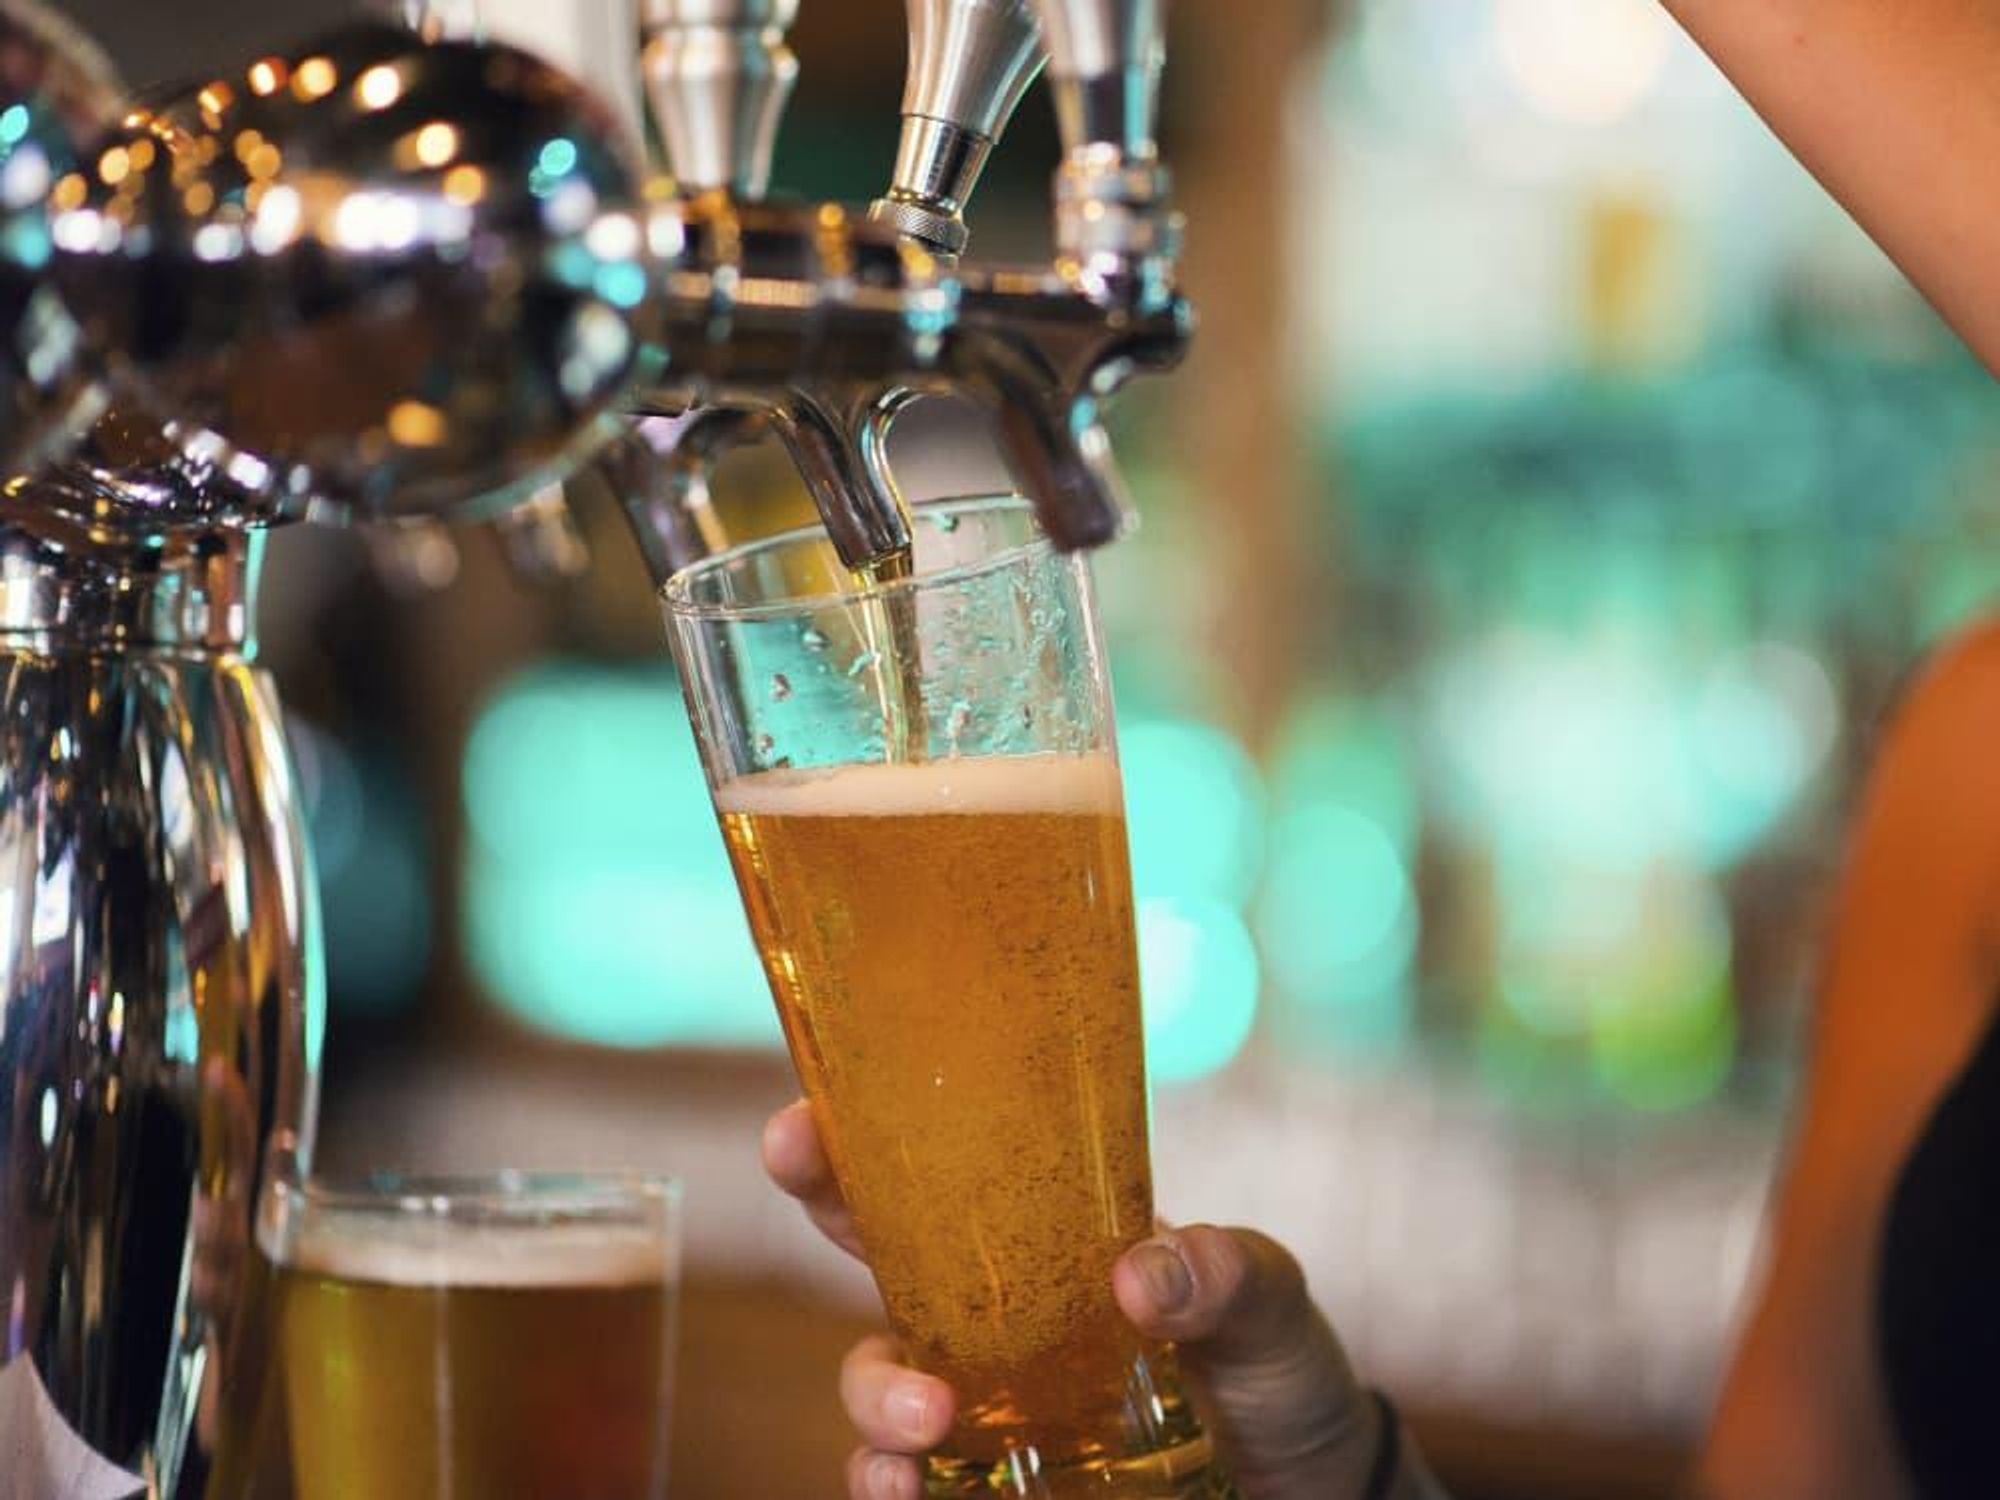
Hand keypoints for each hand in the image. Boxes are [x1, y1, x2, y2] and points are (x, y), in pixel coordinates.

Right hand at [763, 1099, 1427, 1499]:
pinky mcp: (990, 1482)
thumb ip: (1223, 1273)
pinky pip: (907, 1482)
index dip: (863, 1130)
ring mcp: (983, 1399)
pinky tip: (906, 1492)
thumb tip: (1141, 1274)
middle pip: (870, 1244)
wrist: (1308, 1482)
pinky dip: (888, 1486)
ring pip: (876, 1378)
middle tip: (797, 1170)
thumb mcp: (1266, 1299)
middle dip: (821, 1197)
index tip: (809, 1113)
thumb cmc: (1272, 1363)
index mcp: (1046, 1238)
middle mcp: (992, 1311)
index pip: (943, 1167)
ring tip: (925, 1422)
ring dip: (875, 1395)